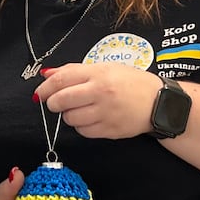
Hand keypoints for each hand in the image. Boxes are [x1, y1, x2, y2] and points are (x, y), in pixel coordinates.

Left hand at [37, 63, 160, 139]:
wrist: (159, 102)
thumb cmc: (130, 82)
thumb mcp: (105, 68)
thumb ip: (74, 71)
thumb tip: (47, 74)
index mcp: (98, 74)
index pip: (61, 80)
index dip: (45, 88)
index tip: (40, 93)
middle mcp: (100, 93)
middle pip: (61, 101)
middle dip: (53, 103)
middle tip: (56, 103)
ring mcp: (105, 114)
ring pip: (70, 119)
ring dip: (69, 115)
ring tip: (81, 109)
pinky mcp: (110, 131)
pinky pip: (84, 131)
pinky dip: (82, 126)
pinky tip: (91, 119)